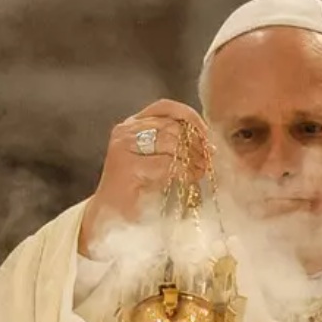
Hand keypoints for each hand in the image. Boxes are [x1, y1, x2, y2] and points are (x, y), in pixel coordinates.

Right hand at [79, 99, 208, 255]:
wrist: (113, 214)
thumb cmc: (140, 187)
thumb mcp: (159, 158)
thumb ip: (175, 143)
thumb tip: (208, 140)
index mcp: (133, 124)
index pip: (165, 107)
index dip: (190, 116)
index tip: (207, 133)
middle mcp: (125, 131)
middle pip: (172, 126)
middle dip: (196, 143)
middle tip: (208, 159)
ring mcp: (123, 148)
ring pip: (171, 143)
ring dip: (193, 158)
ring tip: (201, 171)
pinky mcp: (127, 167)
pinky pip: (166, 164)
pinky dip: (184, 172)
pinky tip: (190, 180)